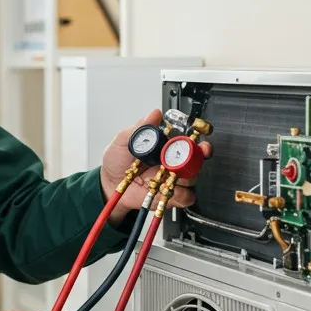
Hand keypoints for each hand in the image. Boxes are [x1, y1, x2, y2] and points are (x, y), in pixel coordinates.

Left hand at [100, 108, 212, 225]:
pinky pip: (186, 196)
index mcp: (165, 145)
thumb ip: (140, 127)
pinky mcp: (172, 195)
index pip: (189, 141)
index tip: (200, 144)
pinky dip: (179, 195)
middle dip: (198, 159)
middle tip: (185, 161)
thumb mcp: (123, 140)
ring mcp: (173, 178)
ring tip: (165, 177)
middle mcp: (173, 161)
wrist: (110, 185)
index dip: (198, 142)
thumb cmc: (116, 161)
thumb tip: (154, 114)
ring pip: (193, 178)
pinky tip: (165, 190)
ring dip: (183, 178)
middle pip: (197, 159)